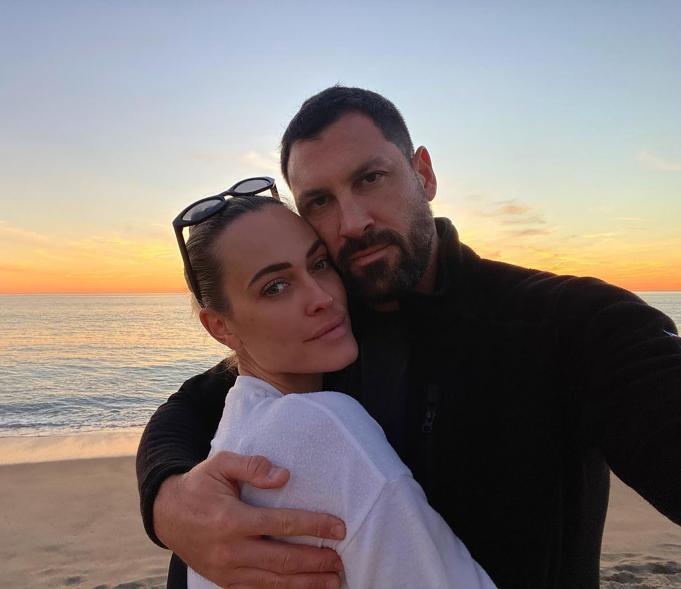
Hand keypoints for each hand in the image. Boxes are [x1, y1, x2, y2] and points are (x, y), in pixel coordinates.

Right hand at [154, 451, 345, 587]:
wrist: (165, 513)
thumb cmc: (199, 485)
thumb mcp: (221, 464)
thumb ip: (252, 466)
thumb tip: (284, 476)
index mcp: (231, 519)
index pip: (282, 524)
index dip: (314, 526)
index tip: (339, 527)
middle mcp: (230, 550)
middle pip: (283, 559)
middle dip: (316, 561)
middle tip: (340, 560)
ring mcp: (226, 570)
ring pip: (273, 581)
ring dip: (306, 583)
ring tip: (333, 580)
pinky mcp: (224, 581)